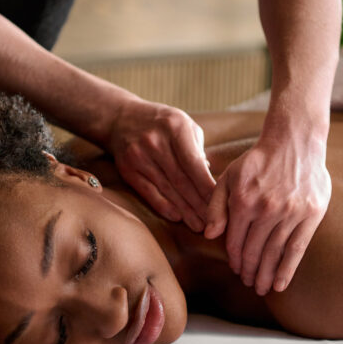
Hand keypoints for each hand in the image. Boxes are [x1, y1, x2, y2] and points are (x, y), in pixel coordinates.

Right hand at [108, 99, 215, 231]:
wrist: (121, 118)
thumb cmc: (161, 123)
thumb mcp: (183, 124)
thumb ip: (197, 149)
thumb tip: (208, 177)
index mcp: (175, 127)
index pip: (194, 163)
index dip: (207, 186)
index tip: (221, 202)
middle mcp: (155, 142)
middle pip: (181, 180)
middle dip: (199, 204)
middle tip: (213, 222)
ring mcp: (139, 156)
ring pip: (166, 189)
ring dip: (184, 210)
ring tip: (198, 225)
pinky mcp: (127, 169)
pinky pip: (148, 192)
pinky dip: (163, 206)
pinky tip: (177, 217)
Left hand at [204, 133, 330, 294]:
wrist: (293, 143)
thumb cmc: (256, 162)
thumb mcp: (227, 178)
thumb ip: (215, 207)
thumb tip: (209, 235)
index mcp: (243, 202)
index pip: (236, 240)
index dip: (234, 258)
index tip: (235, 269)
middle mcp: (266, 210)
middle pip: (254, 250)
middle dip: (249, 271)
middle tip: (248, 283)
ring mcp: (290, 213)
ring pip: (274, 253)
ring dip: (266, 274)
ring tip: (261, 288)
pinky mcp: (310, 214)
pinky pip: (297, 248)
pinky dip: (288, 269)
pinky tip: (280, 283)